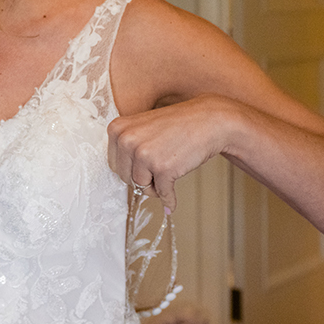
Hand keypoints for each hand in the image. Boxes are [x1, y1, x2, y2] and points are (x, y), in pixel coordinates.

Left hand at [107, 94, 234, 210]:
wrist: (209, 121)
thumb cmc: (177, 125)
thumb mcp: (142, 127)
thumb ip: (127, 147)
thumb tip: (121, 177)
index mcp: (117, 129)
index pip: (114, 164)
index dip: (130, 169)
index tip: (142, 167)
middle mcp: (127, 140)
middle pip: (125, 177)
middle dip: (142, 179)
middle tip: (158, 170)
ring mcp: (144, 155)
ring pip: (141, 187)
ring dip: (155, 187)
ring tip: (168, 174)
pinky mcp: (163, 168)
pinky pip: (162, 194)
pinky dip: (168, 200)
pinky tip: (171, 203)